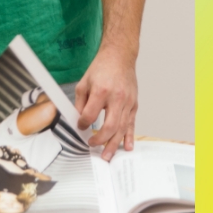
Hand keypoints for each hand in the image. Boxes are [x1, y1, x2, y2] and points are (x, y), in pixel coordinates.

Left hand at [74, 45, 137, 160]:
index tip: (80, 126)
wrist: (120, 57)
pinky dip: (129, 137)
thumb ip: (81, 102)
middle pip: (110, 126)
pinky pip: (132, 124)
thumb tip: (78, 119)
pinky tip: (127, 147)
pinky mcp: (134, 105)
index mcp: (101, 91)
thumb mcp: (84, 82)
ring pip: (122, 128)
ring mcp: (128, 103)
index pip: (91, 114)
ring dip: (114, 143)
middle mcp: (117, 98)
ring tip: (107, 155)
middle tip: (93, 147)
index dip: (83, 123)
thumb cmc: (102, 68)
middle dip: (100, 140)